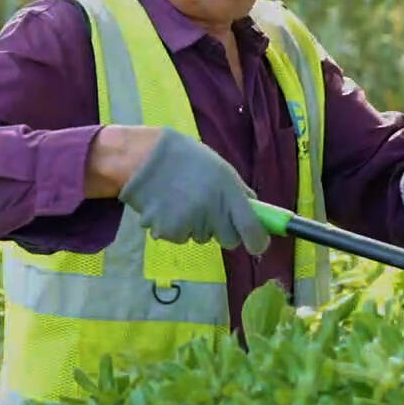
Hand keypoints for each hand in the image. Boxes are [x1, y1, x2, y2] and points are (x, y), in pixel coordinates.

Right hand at [118, 128, 270, 254]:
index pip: (252, 229)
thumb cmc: (187, 160)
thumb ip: (238, 193)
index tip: (257, 245)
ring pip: (201, 238)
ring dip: (195, 226)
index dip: (258, 241)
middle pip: (229, 240)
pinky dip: (174, 227)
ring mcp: (190, 222)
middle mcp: (212, 210)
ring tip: (180, 200)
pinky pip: (179, 238)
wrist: (145, 159)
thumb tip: (256, 213)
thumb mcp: (220, 169)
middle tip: (208, 210)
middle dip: (222, 230)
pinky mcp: (168, 231)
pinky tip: (166, 206)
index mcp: (228, 192)